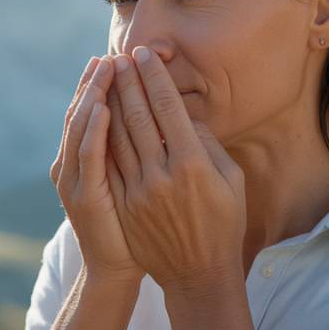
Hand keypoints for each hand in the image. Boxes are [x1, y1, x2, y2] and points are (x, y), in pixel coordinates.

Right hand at [50, 55, 146, 286]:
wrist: (117, 270)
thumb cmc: (134, 229)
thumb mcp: (128, 185)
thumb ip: (133, 152)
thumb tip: (158, 118)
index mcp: (86, 160)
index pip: (93, 112)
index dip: (101, 85)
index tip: (115, 58)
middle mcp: (74, 164)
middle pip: (84, 112)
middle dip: (96, 82)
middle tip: (109, 53)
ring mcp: (76, 178)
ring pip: (82, 126)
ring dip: (93, 94)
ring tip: (106, 68)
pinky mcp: (84, 195)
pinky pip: (90, 156)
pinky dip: (94, 129)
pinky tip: (103, 106)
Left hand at [104, 46, 246, 297]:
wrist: (197, 274)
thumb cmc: (223, 224)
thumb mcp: (230, 181)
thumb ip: (209, 144)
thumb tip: (184, 116)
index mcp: (194, 164)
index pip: (167, 108)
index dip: (154, 78)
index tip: (144, 55)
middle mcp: (163, 175)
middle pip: (137, 116)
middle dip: (126, 82)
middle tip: (119, 56)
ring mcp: (139, 191)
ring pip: (117, 136)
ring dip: (110, 102)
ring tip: (106, 78)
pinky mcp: (124, 205)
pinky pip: (109, 163)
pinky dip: (102, 135)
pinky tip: (98, 115)